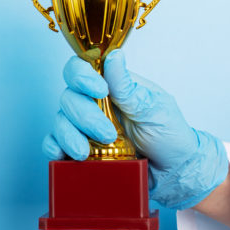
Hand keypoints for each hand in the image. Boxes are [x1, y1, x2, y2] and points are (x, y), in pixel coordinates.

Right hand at [42, 50, 229, 209]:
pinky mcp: (80, 150)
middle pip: (69, 97)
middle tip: (108, 133)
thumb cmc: (170, 135)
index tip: (100, 91)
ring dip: (70, 135)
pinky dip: (54, 148)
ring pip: (60, 121)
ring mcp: (84, 128)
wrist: (174, 172)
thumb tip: (114, 56)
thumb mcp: (154, 108)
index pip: (82, 68)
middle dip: (85, 116)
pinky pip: (55, 145)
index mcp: (112, 87)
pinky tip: (66, 155)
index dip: (82, 76)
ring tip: (89, 152)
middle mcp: (94, 104)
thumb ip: (128, 86)